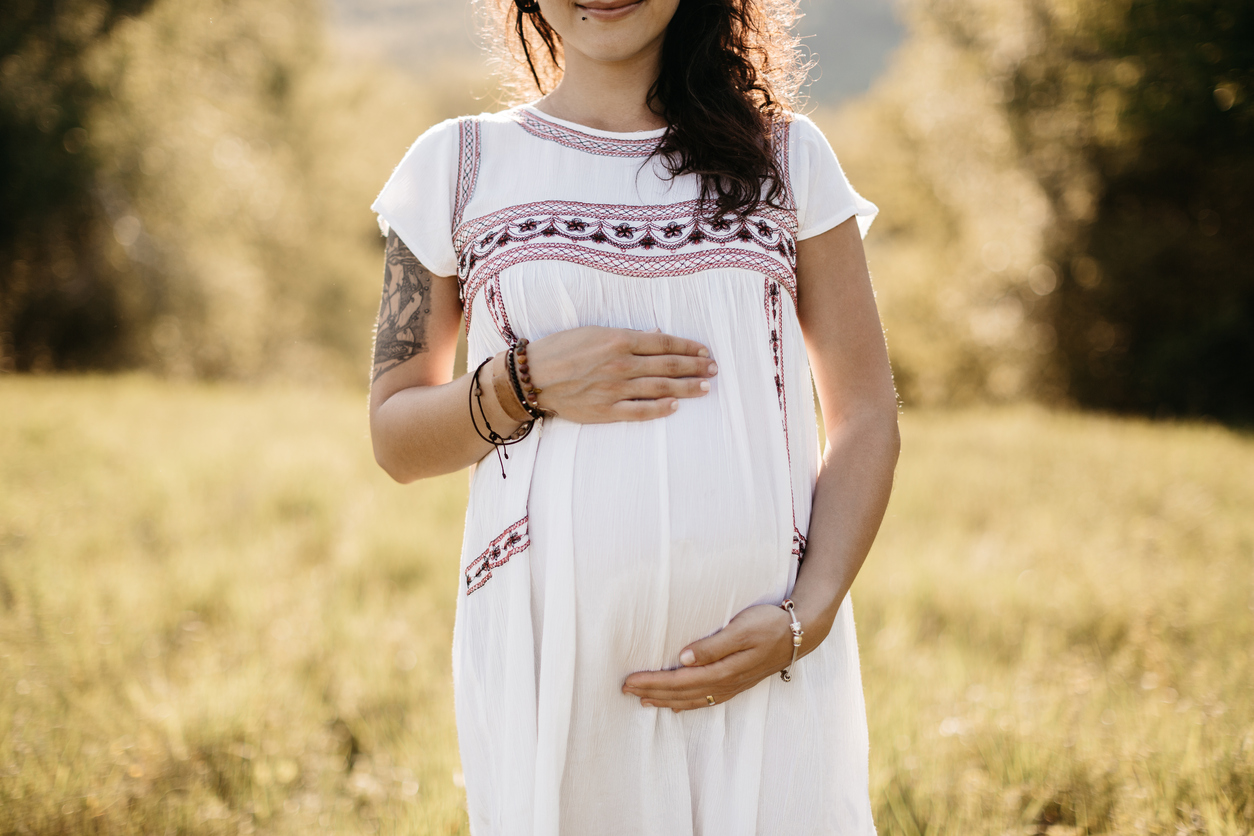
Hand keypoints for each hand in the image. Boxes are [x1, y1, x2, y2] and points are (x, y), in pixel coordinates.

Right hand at [526, 326, 716, 422]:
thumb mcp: (594, 332)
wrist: (532, 377)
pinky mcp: (606, 410)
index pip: (663, 343)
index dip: (688, 348)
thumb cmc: (561, 349)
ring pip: (660, 388)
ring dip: (686, 388)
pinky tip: (675, 406)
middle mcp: (621, 364)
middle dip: (695, 367)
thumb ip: (627, 336)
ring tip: (705, 387)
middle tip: (713, 370)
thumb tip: (656, 334)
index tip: (704, 351)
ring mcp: (615, 389)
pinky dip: (660, 409)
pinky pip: (640, 411)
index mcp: (619, 340)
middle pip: (668, 366)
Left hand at [621, 604, 794, 710]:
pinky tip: (676, 704)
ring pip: (692, 699)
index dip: (653, 682)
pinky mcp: (737, 683)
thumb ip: (713, 645)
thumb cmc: (769, 624)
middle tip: (625, 690)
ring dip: (666, 700)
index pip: (680, 679)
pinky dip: (688, 703)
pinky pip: (706, 700)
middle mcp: (726, 682)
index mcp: (724, 669)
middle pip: (682, 692)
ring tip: (643, 701)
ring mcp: (732, 686)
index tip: (630, 680)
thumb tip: (683, 658)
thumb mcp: (742, 628)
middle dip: (652, 692)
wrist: (801, 633)